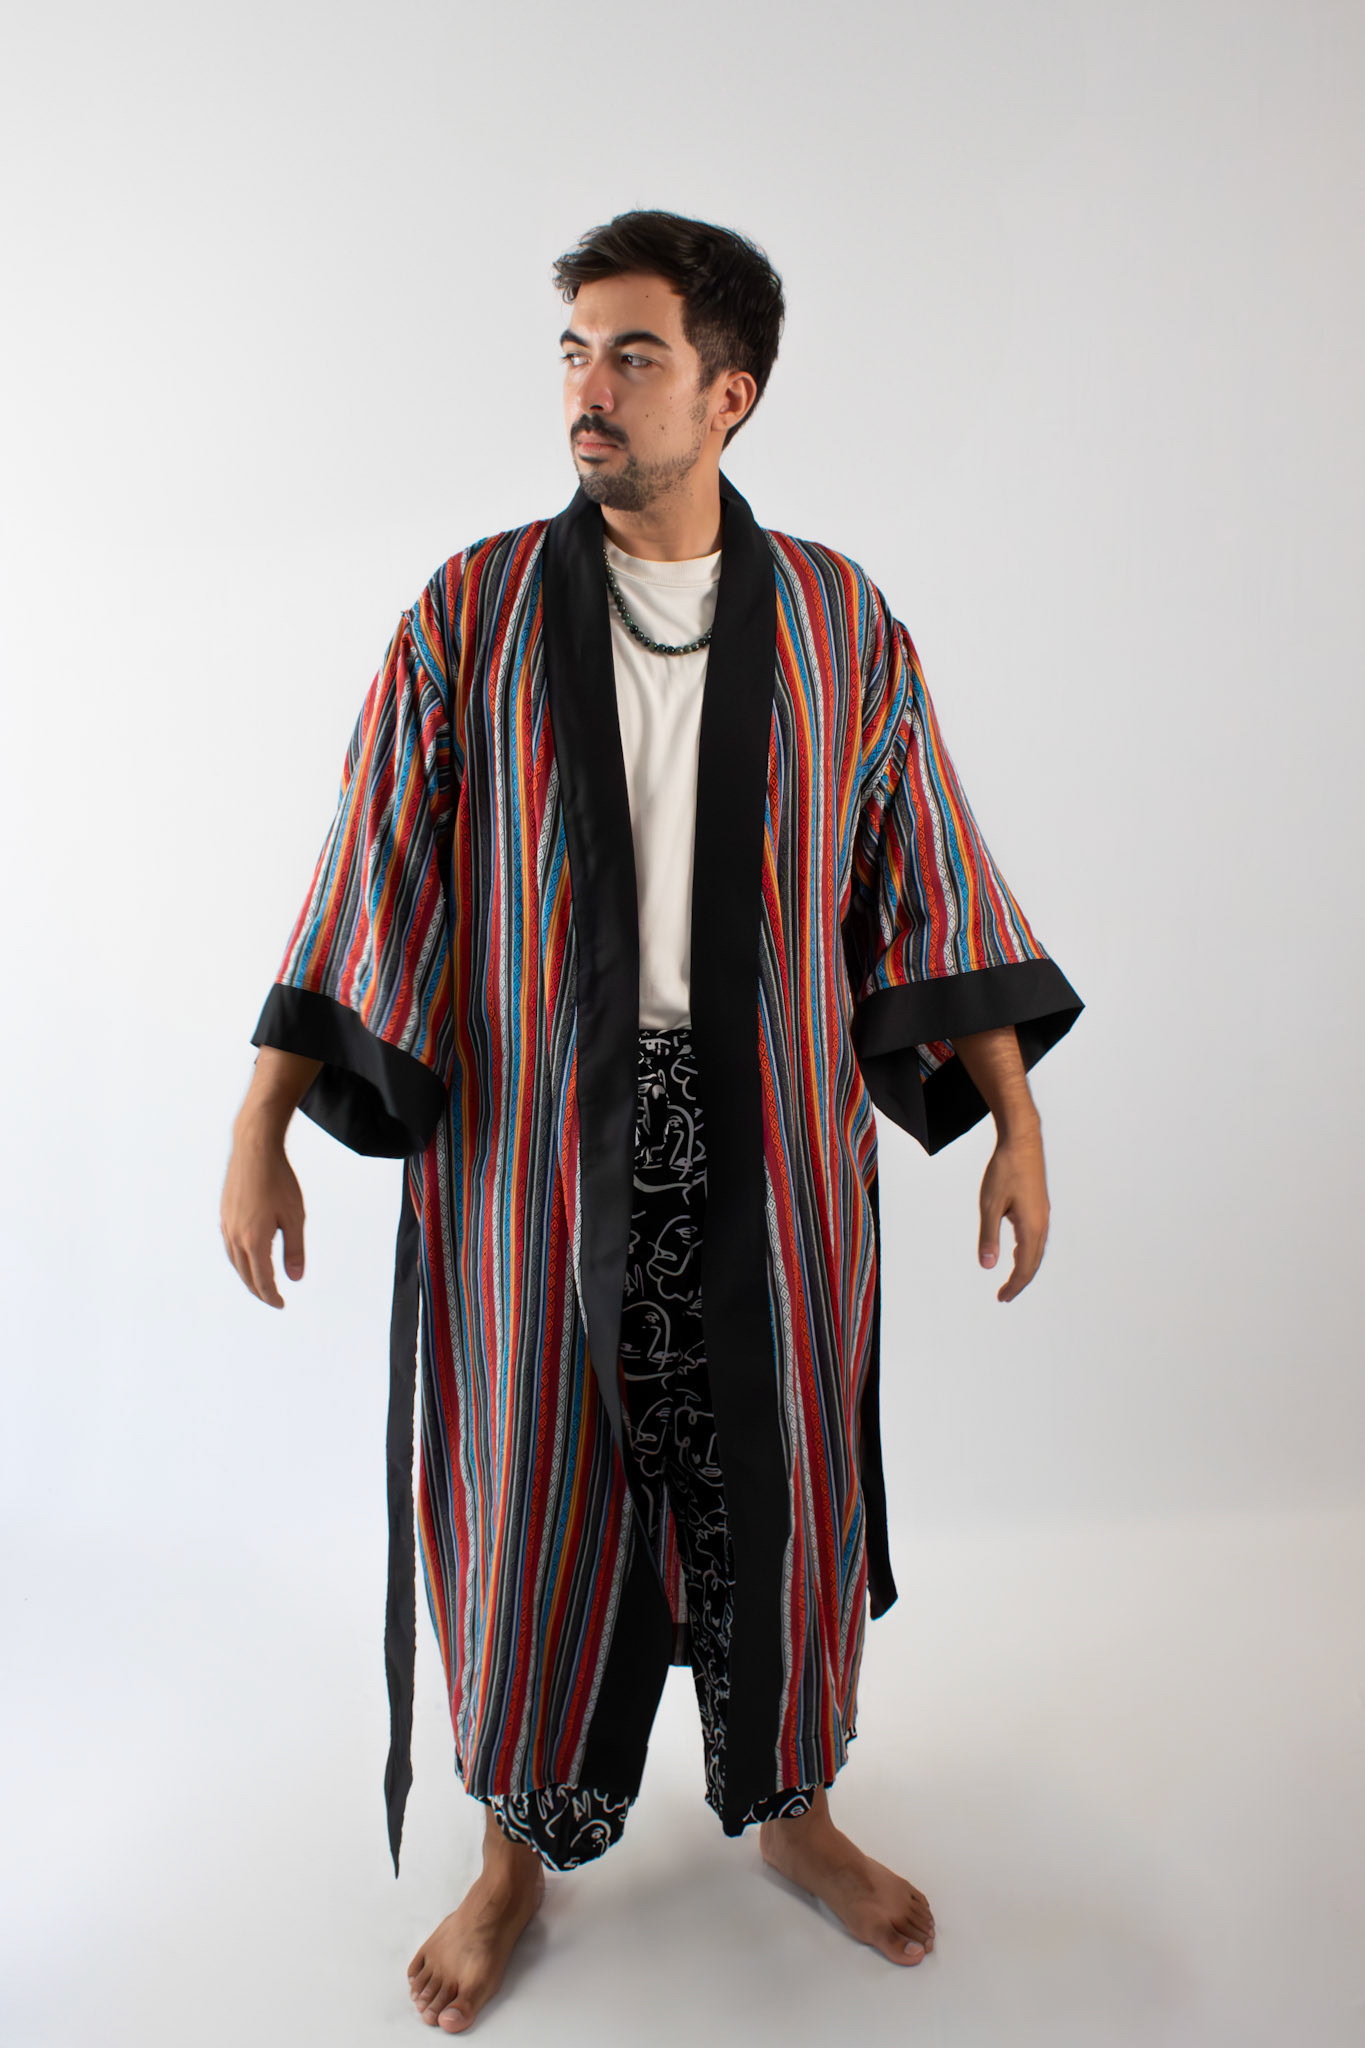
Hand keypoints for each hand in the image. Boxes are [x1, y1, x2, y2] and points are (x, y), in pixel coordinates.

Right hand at [220, 1114, 307, 1307]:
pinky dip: (238, 1260)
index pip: (262, 1280)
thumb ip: (295, 1250)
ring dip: (247, 1277)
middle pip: (245, 1275)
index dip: (272, 1296)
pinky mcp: (224, 1215)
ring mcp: (227, 1225)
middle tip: (272, 1300)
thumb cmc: (279, 1181)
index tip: (281, 1305)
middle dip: (259, 1291)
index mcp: (254, 1240)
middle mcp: (235, 1236)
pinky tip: (246, 1258)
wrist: (254, 1150)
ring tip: (260, 1284)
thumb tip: (295, 1279)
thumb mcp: (295, 1217)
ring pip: (234, 1262)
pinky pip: (229, 1247)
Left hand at [977, 1118, 1049, 1302]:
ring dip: (1025, 1267)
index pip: (1024, 1267)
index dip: (1013, 1286)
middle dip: (1019, 1281)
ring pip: (1037, 1251)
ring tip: (1012, 1279)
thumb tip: (987, 1266)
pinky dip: (1028, 1252)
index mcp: (1031, 1227)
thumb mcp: (990, 1205)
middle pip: (1033, 1263)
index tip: (1001, 1298)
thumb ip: (989, 1236)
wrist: (1023, 1141)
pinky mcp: (1040, 1207)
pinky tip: (1018, 1251)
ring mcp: (1043, 1215)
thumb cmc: (1005, 1170)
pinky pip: (1037, 1238)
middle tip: (1005, 1296)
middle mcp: (1042, 1224)